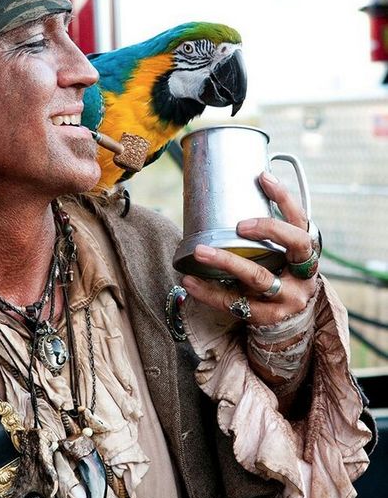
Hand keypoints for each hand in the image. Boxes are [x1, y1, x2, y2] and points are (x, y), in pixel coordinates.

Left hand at [182, 171, 316, 325]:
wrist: (288, 319)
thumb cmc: (277, 275)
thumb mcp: (279, 253)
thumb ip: (266, 231)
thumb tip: (234, 188)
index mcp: (306, 252)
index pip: (301, 220)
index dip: (285, 198)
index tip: (263, 178)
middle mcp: (303, 274)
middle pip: (293, 245)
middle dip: (268, 228)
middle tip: (239, 223)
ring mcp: (288, 298)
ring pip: (258, 277)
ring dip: (226, 261)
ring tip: (199, 251)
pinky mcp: (268, 317)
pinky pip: (235, 304)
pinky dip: (209, 293)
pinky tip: (190, 282)